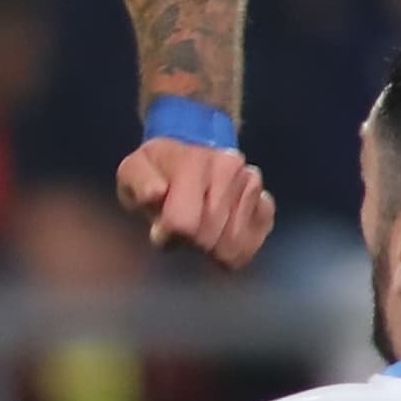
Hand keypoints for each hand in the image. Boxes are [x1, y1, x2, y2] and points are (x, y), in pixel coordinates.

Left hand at [115, 137, 275, 271]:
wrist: (192, 152)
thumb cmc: (159, 170)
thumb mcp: (134, 170)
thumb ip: (139, 183)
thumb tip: (155, 194)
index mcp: (195, 162)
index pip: (184, 224)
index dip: (167, 236)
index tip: (160, 228)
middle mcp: (231, 169)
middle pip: (208, 239)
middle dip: (189, 242)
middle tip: (182, 229)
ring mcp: (253, 186)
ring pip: (231, 246)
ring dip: (211, 247)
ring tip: (200, 227)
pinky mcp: (266, 204)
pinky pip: (252, 245)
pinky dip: (234, 249)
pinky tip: (220, 235)